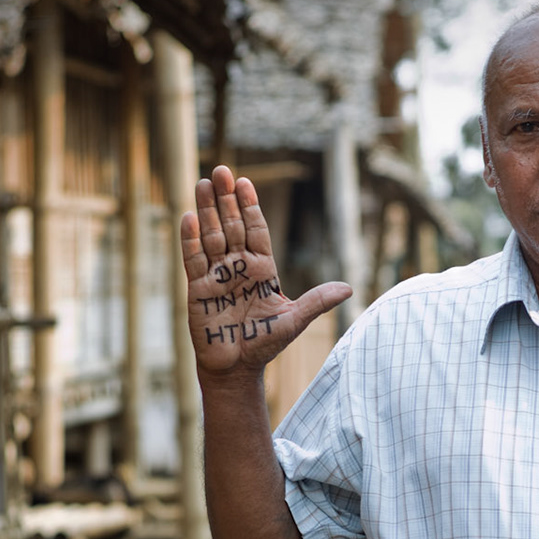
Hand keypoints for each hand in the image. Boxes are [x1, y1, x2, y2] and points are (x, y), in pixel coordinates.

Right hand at [180, 164, 351, 382]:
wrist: (237, 368)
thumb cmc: (265, 344)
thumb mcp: (295, 320)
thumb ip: (318, 301)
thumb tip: (349, 288)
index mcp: (261, 269)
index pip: (255, 230)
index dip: (250, 206)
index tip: (245, 182)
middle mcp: (238, 267)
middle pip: (232, 226)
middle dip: (226, 199)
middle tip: (222, 171)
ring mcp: (217, 275)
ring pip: (211, 236)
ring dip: (207, 210)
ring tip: (204, 183)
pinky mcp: (198, 288)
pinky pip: (194, 259)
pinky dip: (190, 239)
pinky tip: (189, 217)